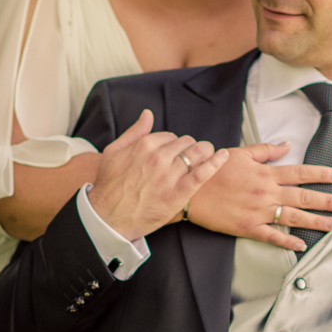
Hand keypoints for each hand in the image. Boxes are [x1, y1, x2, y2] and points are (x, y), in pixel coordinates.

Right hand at [89, 109, 228, 240]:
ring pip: (197, 154)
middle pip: (187, 143)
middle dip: (190, 149)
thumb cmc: (109, 186)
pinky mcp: (178, 193)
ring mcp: (169, 175)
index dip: (175, 145)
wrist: (107, 218)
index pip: (172, 136)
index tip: (175, 154)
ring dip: (205, 153)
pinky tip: (223, 156)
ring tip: (207, 157)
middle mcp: (159, 156)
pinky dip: (216, 163)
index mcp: (145, 144)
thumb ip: (134, 131)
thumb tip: (148, 114)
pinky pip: (203, 173)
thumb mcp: (114, 151)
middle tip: (191, 158)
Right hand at [187, 142, 331, 252]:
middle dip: (327, 201)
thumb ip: (266, 151)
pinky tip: (302, 245)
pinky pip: (272, 236)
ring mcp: (258, 212)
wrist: (190, 189)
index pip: (301, 173)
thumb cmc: (214, 169)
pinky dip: (288, 242)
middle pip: (304, 197)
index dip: (322, 174)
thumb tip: (287, 145)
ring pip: (293, 218)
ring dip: (315, 222)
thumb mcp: (241, 153)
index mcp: (266, 173)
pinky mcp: (248, 227)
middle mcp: (266, 192)